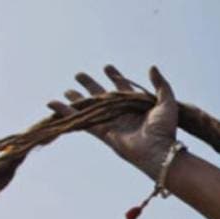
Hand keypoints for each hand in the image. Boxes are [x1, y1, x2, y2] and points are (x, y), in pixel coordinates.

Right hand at [47, 65, 177, 178]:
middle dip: (91, 85)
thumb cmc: (165, 129)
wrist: (158, 150)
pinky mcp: (102, 132)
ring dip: (78, 98)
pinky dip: (66, 112)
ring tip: (68, 90)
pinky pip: (81, 121)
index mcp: (135, 104)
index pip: (122, 87)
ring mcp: (111, 122)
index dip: (115, 77)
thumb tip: (152, 67)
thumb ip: (160, 84)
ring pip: (90, 107)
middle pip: (102, 95)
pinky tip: (53, 104)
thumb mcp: (166, 102)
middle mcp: (121, 112)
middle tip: (79, 74)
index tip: (107, 67)